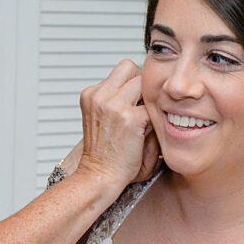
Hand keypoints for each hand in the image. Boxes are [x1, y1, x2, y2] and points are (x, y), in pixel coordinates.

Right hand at [75, 59, 153, 189]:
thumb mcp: (101, 118)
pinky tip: (145, 133)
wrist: (99, 175)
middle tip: (141, 107)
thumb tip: (144, 86)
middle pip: (131, 67)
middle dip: (141, 85)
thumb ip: (117, 99)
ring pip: (143, 82)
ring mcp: (113, 104)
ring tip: (142, 120)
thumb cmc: (104, 153)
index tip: (135, 102)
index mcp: (91, 94)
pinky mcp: (129, 117)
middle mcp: (99, 95)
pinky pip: (152, 107)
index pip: (121, 71)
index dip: (132, 84)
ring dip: (147, 99)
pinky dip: (153, 120)